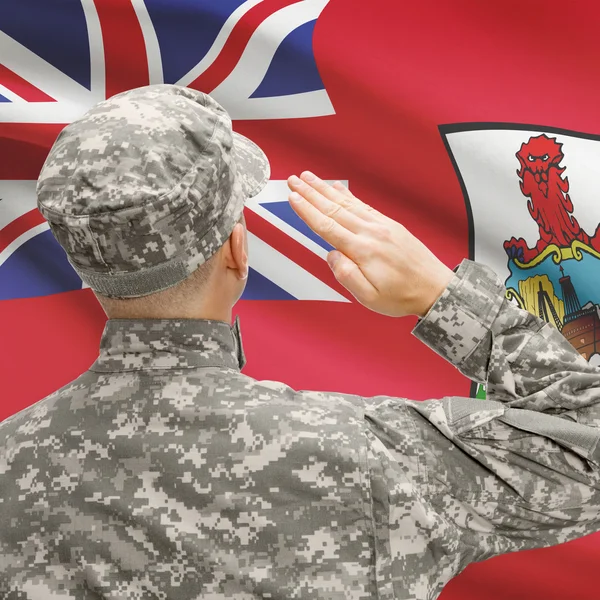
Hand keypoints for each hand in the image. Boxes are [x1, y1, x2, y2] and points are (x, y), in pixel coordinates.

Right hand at [287, 172, 453, 317]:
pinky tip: (339, 188)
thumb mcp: (369, 297)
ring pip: (347, 203)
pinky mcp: (390, 225)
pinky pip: (364, 205)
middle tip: (294, 180)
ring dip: (326, 189)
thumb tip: (331, 255)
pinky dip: (348, 195)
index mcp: (363, 251)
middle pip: (334, 209)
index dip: (307, 211)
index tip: (293, 198)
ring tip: (310, 178)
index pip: (327, 226)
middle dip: (311, 193)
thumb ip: (346, 275)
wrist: (434, 288)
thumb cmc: (402, 296)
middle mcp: (371, 232)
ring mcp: (382, 226)